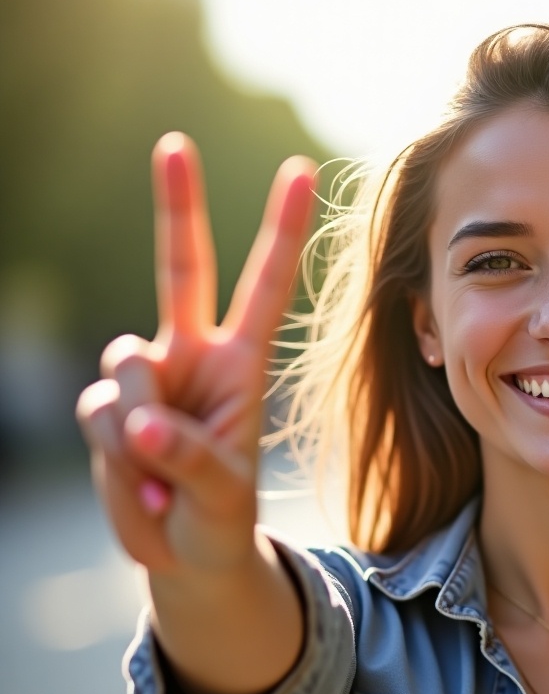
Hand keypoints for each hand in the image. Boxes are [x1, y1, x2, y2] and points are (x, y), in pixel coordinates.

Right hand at [77, 133, 315, 580]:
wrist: (184, 548)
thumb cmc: (220, 513)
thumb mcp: (223, 492)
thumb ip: (187, 457)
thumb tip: (139, 420)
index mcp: (241, 363)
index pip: (263, 287)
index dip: (280, 232)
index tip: (300, 172)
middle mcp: (191, 355)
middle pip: (181, 268)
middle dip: (177, 206)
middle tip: (174, 144)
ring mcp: (146, 378)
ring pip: (127, 365)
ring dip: (142, 430)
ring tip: (165, 483)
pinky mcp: (108, 406)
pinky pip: (102, 413)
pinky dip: (119, 460)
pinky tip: (142, 488)